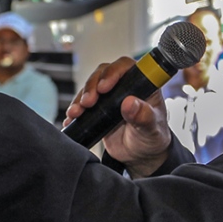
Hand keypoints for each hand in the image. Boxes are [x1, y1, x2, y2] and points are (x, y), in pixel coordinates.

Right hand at [63, 57, 173, 175]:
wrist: (140, 155)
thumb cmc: (152, 137)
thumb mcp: (151, 128)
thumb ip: (144, 116)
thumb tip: (130, 103)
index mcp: (142, 84)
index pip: (126, 67)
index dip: (113, 72)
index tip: (103, 87)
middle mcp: (124, 86)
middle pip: (103, 74)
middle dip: (91, 86)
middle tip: (88, 103)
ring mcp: (109, 97)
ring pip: (90, 87)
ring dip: (80, 98)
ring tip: (76, 113)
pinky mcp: (97, 108)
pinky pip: (82, 103)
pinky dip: (75, 110)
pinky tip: (71, 119)